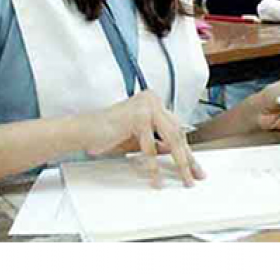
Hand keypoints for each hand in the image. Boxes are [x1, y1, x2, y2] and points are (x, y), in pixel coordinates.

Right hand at [80, 91, 203, 187]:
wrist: (83, 132)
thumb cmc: (108, 135)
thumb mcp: (140, 140)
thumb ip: (159, 142)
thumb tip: (179, 155)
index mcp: (153, 102)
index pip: (176, 128)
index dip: (187, 149)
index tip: (195, 167)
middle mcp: (152, 100)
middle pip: (177, 132)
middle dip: (187, 157)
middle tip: (195, 176)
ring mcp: (146, 106)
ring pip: (171, 138)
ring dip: (179, 162)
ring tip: (183, 179)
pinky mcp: (138, 116)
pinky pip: (151, 146)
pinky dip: (154, 165)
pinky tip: (156, 178)